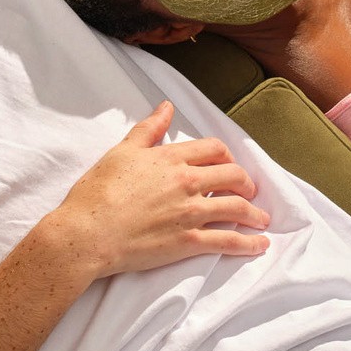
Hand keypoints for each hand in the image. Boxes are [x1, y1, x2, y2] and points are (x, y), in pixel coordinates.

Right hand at [40, 102, 271, 279]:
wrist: (88, 232)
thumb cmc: (99, 191)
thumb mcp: (122, 151)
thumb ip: (149, 128)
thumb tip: (167, 106)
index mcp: (171, 158)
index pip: (214, 149)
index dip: (227, 156)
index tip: (229, 165)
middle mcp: (187, 182)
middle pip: (232, 175)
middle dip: (246, 183)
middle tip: (248, 191)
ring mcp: (190, 212)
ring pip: (236, 208)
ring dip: (254, 213)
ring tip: (261, 220)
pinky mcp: (188, 242)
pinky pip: (227, 241)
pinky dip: (247, 243)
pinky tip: (258, 244)